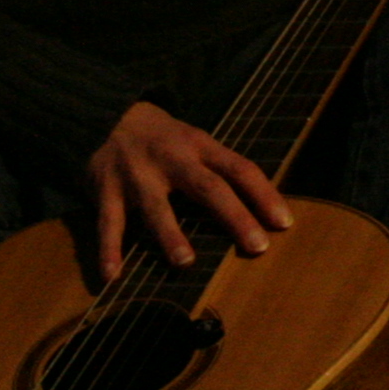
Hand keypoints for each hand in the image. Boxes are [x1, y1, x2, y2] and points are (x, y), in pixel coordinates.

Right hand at [86, 102, 291, 278]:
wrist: (107, 114)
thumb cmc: (165, 141)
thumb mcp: (196, 143)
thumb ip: (221, 171)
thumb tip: (262, 211)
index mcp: (199, 146)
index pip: (239, 168)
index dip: (263, 194)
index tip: (283, 223)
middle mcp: (171, 158)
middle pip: (207, 187)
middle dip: (234, 215)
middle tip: (256, 246)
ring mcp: (137, 173)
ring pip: (156, 206)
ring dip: (170, 234)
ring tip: (185, 262)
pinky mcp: (105, 188)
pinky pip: (108, 222)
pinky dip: (109, 249)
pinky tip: (113, 275)